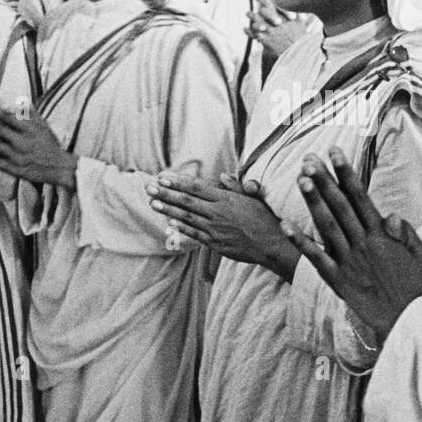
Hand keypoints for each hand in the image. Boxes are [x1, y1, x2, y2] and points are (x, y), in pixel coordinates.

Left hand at [0, 103, 77, 186]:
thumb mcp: (43, 126)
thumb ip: (30, 114)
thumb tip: (19, 100)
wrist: (59, 167)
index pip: (10, 118)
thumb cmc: (49, 143)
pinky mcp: (16, 169)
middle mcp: (24, 142)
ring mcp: (19, 156)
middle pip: (1, 130)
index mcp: (31, 130)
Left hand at [145, 171, 299, 277]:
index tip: (162, 176)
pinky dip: (180, 227)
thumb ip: (236, 187)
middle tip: (149, 186)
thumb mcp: (253, 198)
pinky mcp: (215, 244)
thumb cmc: (264, 219)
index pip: (196, 187)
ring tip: (152, 202)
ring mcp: (215, 229)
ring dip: (167, 209)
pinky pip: (194, 234)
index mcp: (226, 199)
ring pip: (186, 217)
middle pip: (187, 200)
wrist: (272, 245)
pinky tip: (168, 221)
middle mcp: (218, 212)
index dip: (178, 181)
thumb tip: (223, 175)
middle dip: (166, 193)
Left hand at [246, 0, 311, 58]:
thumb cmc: (301, 36)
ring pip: (254, 22)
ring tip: (247, 14)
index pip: (269, 2)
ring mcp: (268, 30)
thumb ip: (297, 14)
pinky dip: (248, 31)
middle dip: (253, 11)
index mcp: (281, 14)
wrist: (298, 50)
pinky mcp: (265, 40)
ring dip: (250, 17)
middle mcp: (273, 21)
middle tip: (248, 11)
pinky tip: (245, 29)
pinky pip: (253, 33)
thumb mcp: (300, 22)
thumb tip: (297, 8)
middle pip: (259, 13)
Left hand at [280, 146, 421, 345]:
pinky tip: (284, 224)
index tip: (335, 153)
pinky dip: (300, 241)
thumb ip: (404, 230)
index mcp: (381, 235)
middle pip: (340, 205)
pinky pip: (315, 257)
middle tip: (310, 158)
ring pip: (327, 225)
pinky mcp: (336, 279)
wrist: (403, 319)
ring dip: (313, 201)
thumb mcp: (418, 253)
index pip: (361, 197)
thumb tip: (388, 213)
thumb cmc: (412, 284)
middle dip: (325, 180)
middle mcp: (362, 243)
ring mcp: (347, 260)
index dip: (346, 173)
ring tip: (301, 178)